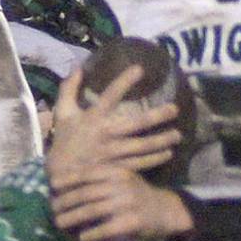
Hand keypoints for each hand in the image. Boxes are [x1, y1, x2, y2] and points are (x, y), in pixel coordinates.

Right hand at [46, 64, 181, 185]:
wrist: (62, 174)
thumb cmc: (64, 141)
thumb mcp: (63, 113)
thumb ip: (68, 89)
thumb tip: (78, 67)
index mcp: (93, 117)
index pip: (110, 95)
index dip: (124, 81)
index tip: (140, 69)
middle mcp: (106, 134)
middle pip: (136, 123)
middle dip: (157, 116)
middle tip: (175, 109)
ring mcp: (114, 152)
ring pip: (143, 145)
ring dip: (162, 140)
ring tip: (178, 135)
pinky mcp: (118, 167)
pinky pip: (141, 163)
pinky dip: (156, 158)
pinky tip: (168, 153)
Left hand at [51, 163, 191, 240]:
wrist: (167, 209)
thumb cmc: (138, 193)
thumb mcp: (123, 177)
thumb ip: (101, 177)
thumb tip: (67, 180)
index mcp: (117, 171)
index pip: (87, 173)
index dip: (68, 179)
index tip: (52, 185)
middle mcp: (121, 185)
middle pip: (85, 193)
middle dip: (65, 202)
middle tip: (53, 209)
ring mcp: (127, 203)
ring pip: (92, 210)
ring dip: (72, 218)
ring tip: (59, 223)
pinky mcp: (132, 222)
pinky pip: (106, 228)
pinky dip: (92, 233)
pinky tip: (83, 237)